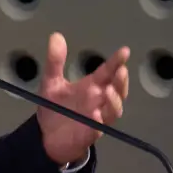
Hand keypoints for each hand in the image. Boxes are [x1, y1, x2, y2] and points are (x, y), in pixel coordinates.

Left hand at [36, 32, 129, 165]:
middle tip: (121, 71)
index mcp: (92, 86)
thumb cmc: (55, 108)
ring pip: (114, 109)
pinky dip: (99, 121)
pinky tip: (95, 114)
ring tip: (108, 92)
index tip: (125, 51)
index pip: (108, 71)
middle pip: (118, 90)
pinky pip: (98, 128)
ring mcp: (97, 117)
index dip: (117, 61)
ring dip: (114, 101)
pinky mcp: (90, 132)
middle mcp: (98, 100)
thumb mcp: (52, 82)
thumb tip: (56, 36)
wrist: (47, 136)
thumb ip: (55, 61)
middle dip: (121, 81)